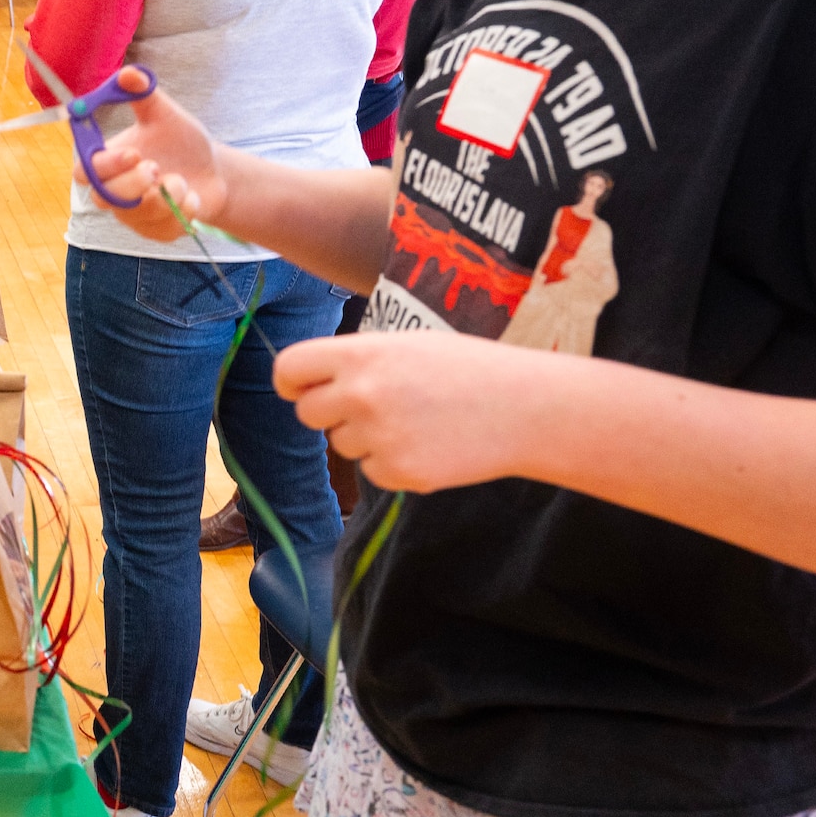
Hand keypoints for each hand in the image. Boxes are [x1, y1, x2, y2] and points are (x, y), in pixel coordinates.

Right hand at [75, 68, 226, 240]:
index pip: (85, 171)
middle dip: (132, 184)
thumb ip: (144, 95)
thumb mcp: (165, 114)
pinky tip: (192, 197)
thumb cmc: (180, 142)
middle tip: (156, 168)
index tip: (134, 152)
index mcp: (109, 162)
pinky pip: (162, 229)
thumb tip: (128, 73)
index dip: (104, 165)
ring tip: (182, 181)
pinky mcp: (155, 232)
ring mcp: (134, 216)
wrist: (213, 171)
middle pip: (103, 198)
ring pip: (136, 215)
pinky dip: (182, 211)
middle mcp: (115, 192)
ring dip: (165, 195)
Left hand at [274, 331, 541, 492]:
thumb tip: (308, 381)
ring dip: (365, 436)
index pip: (290, 368)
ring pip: (341, 443)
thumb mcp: (406, 344)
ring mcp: (379, 436)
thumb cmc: (467, 368)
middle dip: (330, 412)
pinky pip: (372, 470)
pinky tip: (429, 444)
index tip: (296, 389)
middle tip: (371, 405)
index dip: (290, 381)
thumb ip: (355, 360)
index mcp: (361, 354)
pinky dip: (391, 462)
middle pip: (308, 413)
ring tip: (415, 420)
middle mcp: (362, 394)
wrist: (525, 408)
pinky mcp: (399, 473)